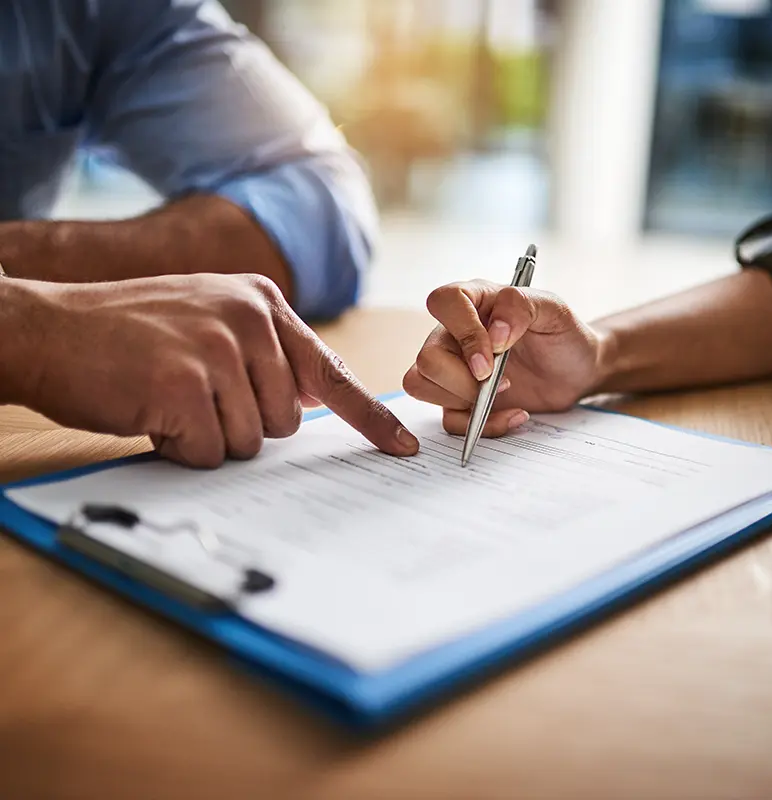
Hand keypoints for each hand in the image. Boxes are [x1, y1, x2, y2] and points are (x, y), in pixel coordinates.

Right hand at [18, 274, 418, 466]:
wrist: (48, 328)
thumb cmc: (128, 335)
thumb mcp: (209, 321)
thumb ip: (265, 353)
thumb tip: (308, 398)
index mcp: (262, 302)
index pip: (331, 371)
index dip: (368, 416)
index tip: (401, 449)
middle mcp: (249, 318)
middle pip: (287, 420)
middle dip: (242, 423)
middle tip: (194, 395)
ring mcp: (218, 349)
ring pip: (251, 441)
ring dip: (209, 436)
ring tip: (169, 398)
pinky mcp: (185, 385)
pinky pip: (210, 453)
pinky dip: (181, 447)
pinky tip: (151, 411)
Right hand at [403, 280, 603, 436]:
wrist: (577, 371)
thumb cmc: (562, 335)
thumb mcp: (554, 310)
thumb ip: (521, 307)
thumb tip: (495, 333)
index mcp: (474, 301)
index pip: (443, 302)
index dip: (464, 332)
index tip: (493, 356)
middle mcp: (455, 333)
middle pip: (427, 357)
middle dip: (462, 380)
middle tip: (502, 382)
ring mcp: (453, 368)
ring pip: (421, 385)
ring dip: (463, 401)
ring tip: (505, 393)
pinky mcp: (460, 400)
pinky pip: (448, 420)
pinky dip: (480, 425)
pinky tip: (512, 414)